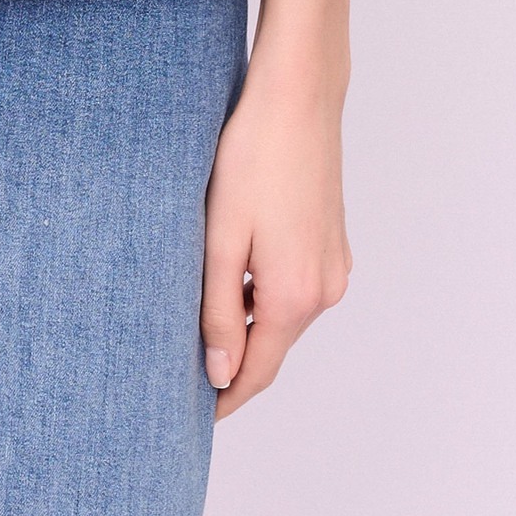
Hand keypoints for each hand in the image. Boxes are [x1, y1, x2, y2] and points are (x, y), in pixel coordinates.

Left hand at [200, 67, 352, 418]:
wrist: (298, 98)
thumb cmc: (252, 159)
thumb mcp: (220, 239)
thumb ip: (217, 311)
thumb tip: (219, 372)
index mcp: (293, 297)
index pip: (256, 371)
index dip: (225, 397)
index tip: (193, 417)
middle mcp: (324, 290)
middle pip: (271, 345)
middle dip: (232, 359)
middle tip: (181, 367)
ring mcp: (334, 265)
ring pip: (282, 314)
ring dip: (246, 320)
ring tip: (199, 311)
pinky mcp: (333, 242)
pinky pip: (295, 287)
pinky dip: (265, 292)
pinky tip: (235, 267)